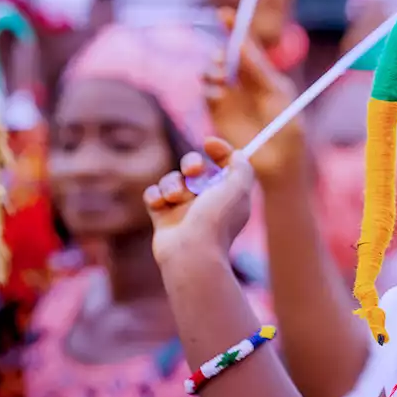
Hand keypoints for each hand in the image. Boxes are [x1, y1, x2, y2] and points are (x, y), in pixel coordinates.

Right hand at [146, 137, 254, 264]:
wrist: (191, 254)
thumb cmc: (216, 220)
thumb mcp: (239, 188)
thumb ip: (242, 167)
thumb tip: (238, 154)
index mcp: (228, 193)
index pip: (224, 164)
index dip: (218, 150)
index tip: (209, 143)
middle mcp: (206, 200)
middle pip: (194, 167)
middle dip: (191, 163)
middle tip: (193, 170)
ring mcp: (183, 209)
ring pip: (172, 179)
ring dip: (173, 184)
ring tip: (175, 198)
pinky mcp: (162, 217)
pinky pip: (154, 194)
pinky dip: (155, 196)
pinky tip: (160, 205)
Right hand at [206, 7, 304, 182]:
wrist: (279, 164)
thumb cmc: (287, 130)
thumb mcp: (277, 95)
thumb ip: (260, 71)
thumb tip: (241, 46)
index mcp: (264, 75)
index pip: (247, 46)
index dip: (235, 28)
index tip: (225, 13)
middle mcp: (245, 83)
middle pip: (225, 56)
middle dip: (222, 53)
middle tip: (225, 62)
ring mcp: (230, 98)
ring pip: (212, 72)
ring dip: (213, 70)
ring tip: (222, 79)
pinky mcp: (218, 114)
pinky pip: (207, 93)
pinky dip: (209, 89)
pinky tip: (219, 94)